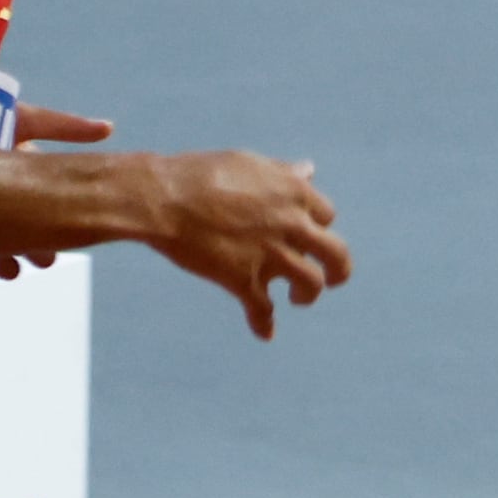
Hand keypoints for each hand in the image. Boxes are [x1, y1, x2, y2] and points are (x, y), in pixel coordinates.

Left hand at [7, 104, 114, 258]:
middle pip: (21, 224)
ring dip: (5, 254)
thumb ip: (63, 126)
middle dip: (33, 244)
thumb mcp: (22, 118)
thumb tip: (109, 127)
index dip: (54, 224)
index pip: (43, 203)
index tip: (58, 247)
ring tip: (11, 269)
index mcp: (15, 170)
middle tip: (42, 260)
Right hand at [140, 149, 347, 339]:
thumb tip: (309, 170)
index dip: (316, 225)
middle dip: (338, 270)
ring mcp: (270, 254)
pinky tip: (264, 333)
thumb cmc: (199, 174)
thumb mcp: (249, 164)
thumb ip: (282, 174)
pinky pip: (262, 310)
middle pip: (336, 254)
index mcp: (294, 193)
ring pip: (311, 284)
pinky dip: (264, 324)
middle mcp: (291, 225)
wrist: (160, 197)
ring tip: (296, 298)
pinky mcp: (243, 279)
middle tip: (333, 278)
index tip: (305, 233)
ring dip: (306, 295)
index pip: (325, 215)